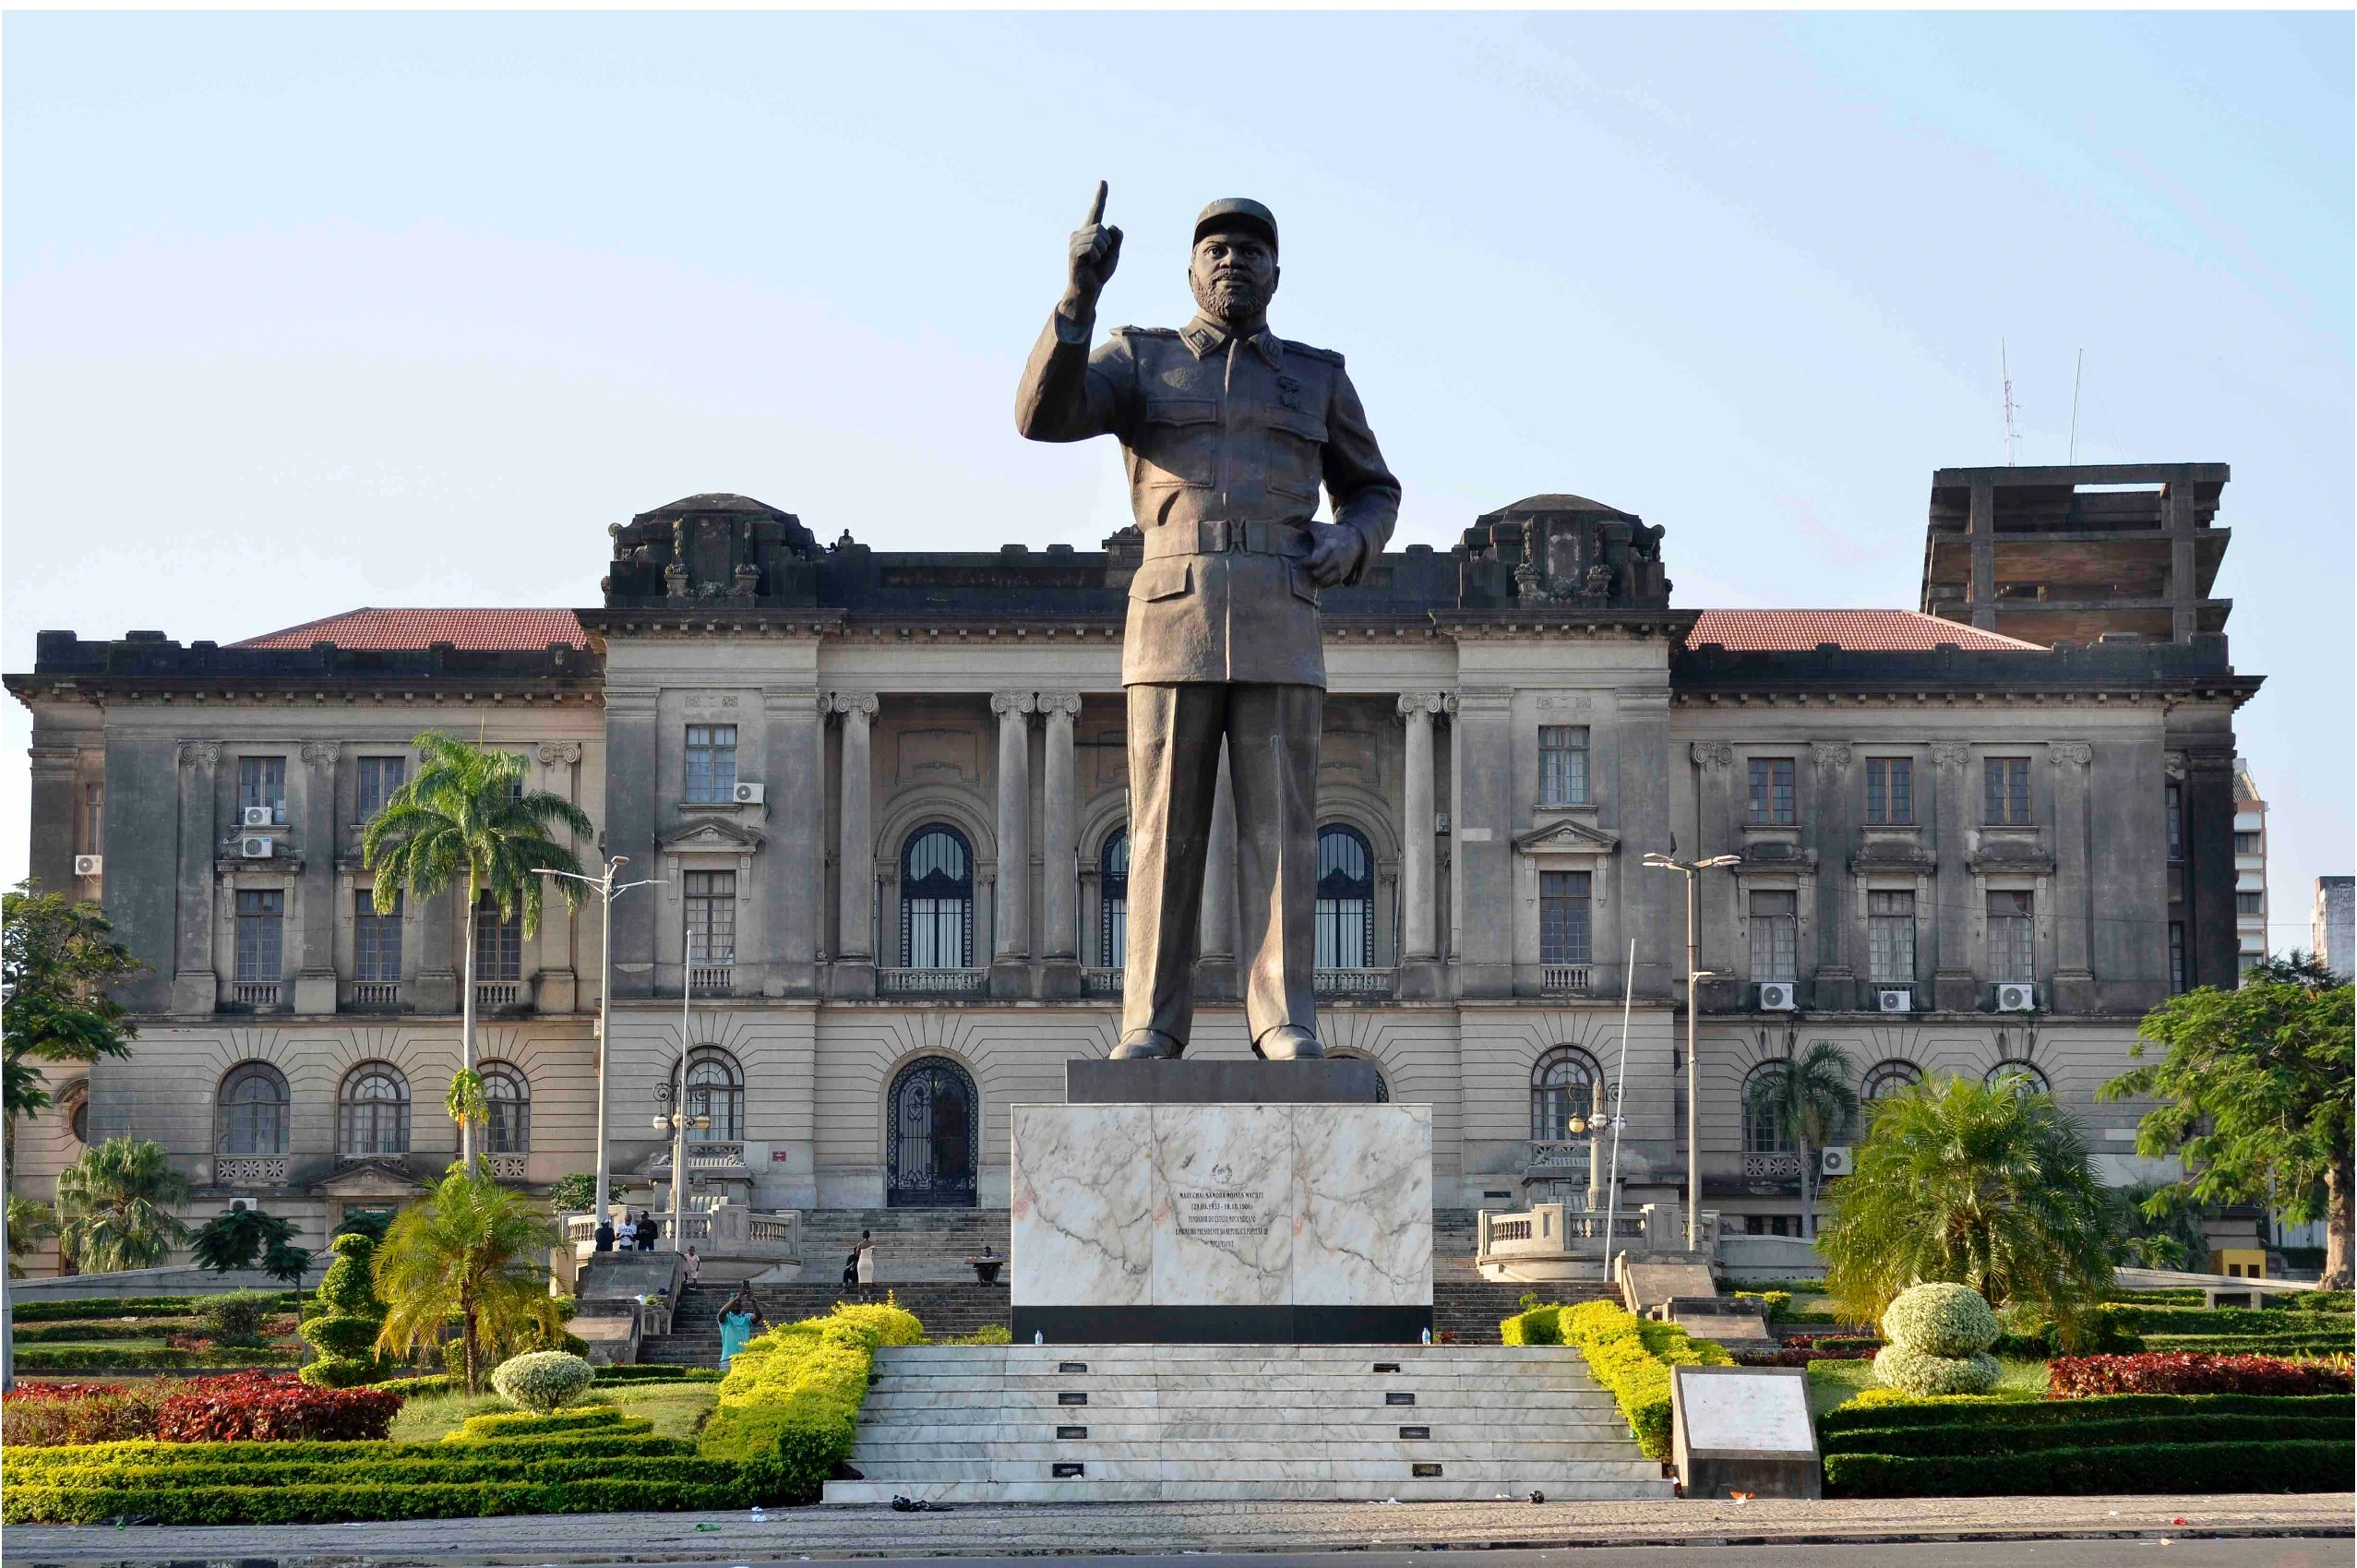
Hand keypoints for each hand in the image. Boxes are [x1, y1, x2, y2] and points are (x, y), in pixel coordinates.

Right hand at [1066, 180, 1122, 304]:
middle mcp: (1079, 233)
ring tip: (1093, 261)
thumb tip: (1112, 226)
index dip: (1101, 196)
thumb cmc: (1100, 271)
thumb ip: (1116, 237)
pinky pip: (1092, 247)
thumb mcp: (1114, 253)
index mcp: (1089, 232)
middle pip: (1102, 228)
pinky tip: (1088, 264)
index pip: (1097, 211)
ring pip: (1098, 237)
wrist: (1090, 288)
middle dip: (1107, 244)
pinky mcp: (1073, 251)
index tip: (1104, 181)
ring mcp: (1074, 242)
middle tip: (1099, 257)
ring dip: (1102, 251)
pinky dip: (1095, 256)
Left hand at [1303, 522, 1362, 587]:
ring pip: (1323, 582)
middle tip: (1306, 568)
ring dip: (1315, 579)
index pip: (1314, 561)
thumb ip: (1304, 529)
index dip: (1305, 563)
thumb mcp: (1319, 527)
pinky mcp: (1343, 575)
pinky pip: (1329, 584)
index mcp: (1329, 545)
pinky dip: (1322, 582)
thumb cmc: (1331, 533)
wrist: (1354, 539)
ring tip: (1312, 572)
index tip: (1303, 561)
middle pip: (1317, 574)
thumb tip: (1287, 532)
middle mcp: (1336, 558)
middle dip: (1309, 572)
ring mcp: (1340, 568)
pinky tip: (1319, 574)